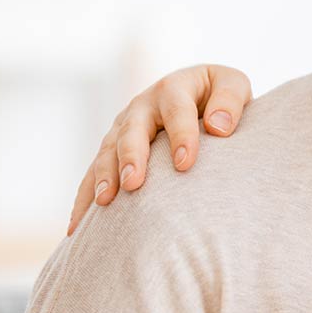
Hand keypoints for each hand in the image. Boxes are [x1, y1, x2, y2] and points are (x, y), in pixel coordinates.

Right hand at [67, 64, 252, 234]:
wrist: (199, 98)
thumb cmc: (221, 98)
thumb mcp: (233, 85)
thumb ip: (230, 100)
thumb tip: (218, 127)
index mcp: (174, 88)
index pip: (177, 110)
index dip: (181, 134)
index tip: (185, 163)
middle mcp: (143, 106)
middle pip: (132, 129)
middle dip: (131, 156)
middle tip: (133, 183)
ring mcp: (123, 128)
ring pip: (108, 151)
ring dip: (104, 176)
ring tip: (104, 202)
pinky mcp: (113, 151)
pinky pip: (94, 174)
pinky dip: (85, 198)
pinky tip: (79, 227)